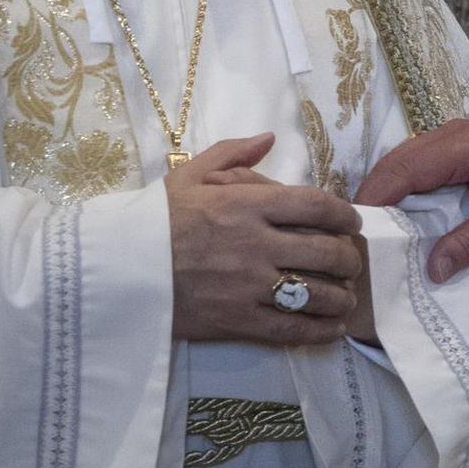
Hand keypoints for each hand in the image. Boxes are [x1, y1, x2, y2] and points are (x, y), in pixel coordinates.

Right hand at [166, 133, 366, 347]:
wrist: (117, 270)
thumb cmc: (155, 220)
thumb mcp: (189, 174)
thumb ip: (233, 153)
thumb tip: (269, 137)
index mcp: (246, 204)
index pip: (315, 205)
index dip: (343, 215)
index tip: (351, 222)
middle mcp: (255, 243)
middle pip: (324, 251)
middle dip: (347, 258)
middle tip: (351, 261)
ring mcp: (248, 285)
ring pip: (314, 293)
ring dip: (340, 296)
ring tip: (347, 297)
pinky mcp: (236, 321)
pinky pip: (289, 329)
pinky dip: (318, 330)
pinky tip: (331, 328)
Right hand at [356, 119, 468, 282]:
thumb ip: (467, 243)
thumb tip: (429, 272)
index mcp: (465, 147)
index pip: (406, 169)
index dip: (376, 197)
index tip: (355, 229)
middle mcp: (452, 133)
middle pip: (397, 161)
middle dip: (373, 195)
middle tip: (355, 235)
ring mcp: (452, 136)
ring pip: (403, 159)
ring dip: (385, 190)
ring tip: (371, 229)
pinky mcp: (455, 146)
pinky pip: (418, 162)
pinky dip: (401, 185)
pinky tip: (397, 214)